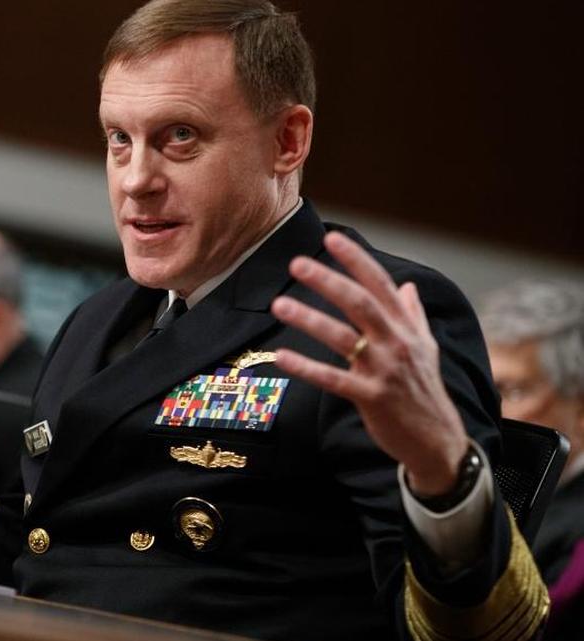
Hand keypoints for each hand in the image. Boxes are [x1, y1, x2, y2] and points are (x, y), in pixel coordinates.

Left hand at [270, 231, 466, 495]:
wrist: (438, 440)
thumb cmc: (424, 391)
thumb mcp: (426, 348)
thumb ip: (413, 316)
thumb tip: (409, 287)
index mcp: (406, 328)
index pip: (380, 285)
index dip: (356, 260)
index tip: (333, 238)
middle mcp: (397, 343)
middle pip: (360, 303)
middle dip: (328, 280)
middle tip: (297, 263)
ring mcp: (384, 370)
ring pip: (342, 337)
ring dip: (309, 319)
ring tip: (279, 304)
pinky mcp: (371, 397)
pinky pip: (333, 379)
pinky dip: (306, 367)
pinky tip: (281, 356)